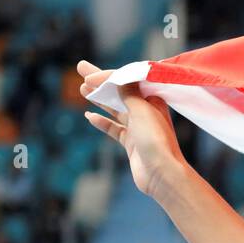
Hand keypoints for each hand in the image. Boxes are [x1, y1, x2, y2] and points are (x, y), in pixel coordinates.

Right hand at [77, 59, 185, 199]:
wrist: (162, 174)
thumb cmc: (155, 140)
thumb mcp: (141, 110)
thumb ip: (128, 93)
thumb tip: (119, 79)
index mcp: (154, 101)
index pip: (129, 82)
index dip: (108, 76)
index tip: (90, 75)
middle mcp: (148, 113)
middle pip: (121, 93)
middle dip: (101, 82)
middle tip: (81, 68)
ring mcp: (139, 129)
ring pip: (116, 110)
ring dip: (99, 100)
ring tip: (82, 89)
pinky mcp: (132, 144)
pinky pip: (114, 129)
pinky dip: (102, 122)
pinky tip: (89, 116)